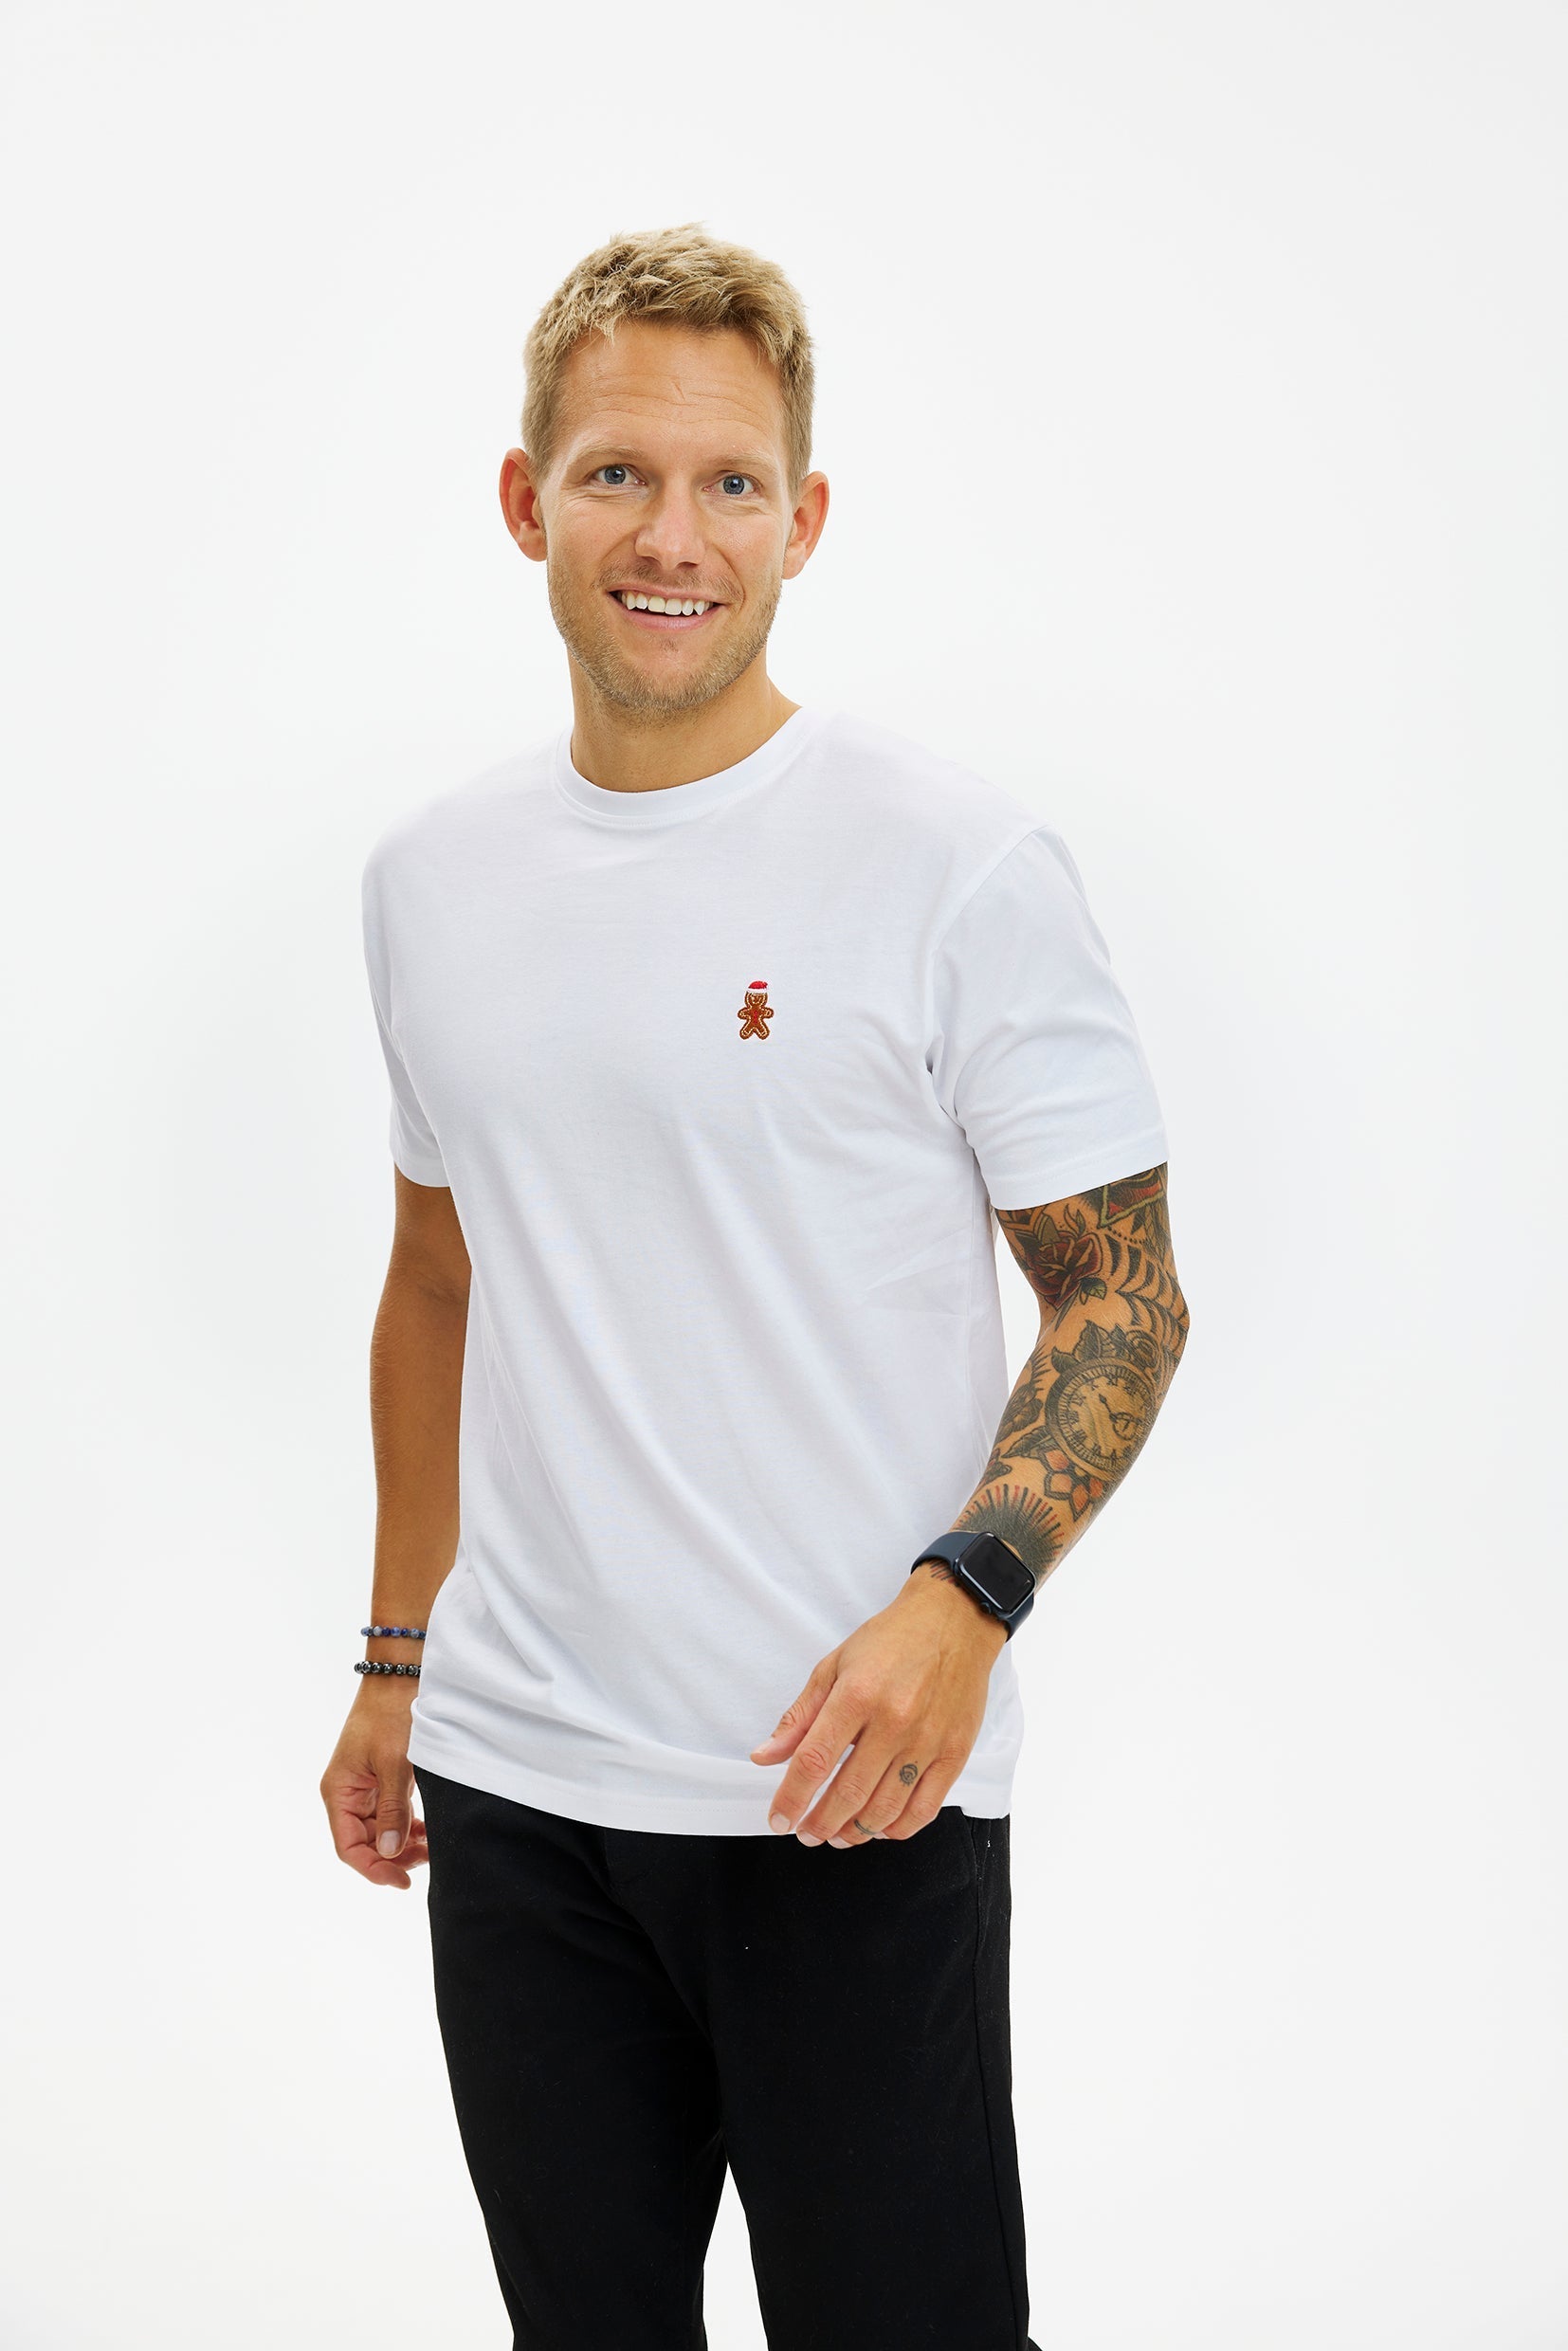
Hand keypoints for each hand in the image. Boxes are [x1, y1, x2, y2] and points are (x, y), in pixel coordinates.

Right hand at [319, 1681, 429, 1889]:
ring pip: (379, 1831)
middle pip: (364, 1843)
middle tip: (427, 1860)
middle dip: (393, 1857)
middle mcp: (346, 1793)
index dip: (373, 1869)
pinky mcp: (381, 1779)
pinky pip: (389, 1813)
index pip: (348, 1847)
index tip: (403, 1880)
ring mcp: (363, 1786)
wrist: (399, 1676)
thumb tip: (391, 1852)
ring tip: (431, 1847)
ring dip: (402, 1843)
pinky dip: (407, 1825)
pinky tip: (427, 1831)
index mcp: (339, 1791)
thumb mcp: (394, 1763)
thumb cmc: (392, 1714)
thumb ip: (392, 1809)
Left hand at [749, 1567, 1007, 1846]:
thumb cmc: (892, 1640)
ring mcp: (928, 1741)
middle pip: (848, 1793)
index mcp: (857, 1695)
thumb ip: (799, 1716)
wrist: (955, 1621)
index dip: (791, 1798)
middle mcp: (894, 1721)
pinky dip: (898, 1829)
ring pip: (885, 1809)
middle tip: (807, 1833)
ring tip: (837, 1834)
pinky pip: (925, 1809)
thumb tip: (765, 1757)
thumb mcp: (834, 1666)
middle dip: (820, 1823)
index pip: (813, 1761)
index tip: (779, 1818)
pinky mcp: (955, 1754)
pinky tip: (879, 1828)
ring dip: (855, 1832)